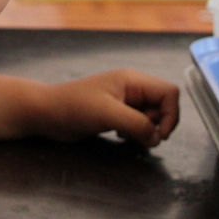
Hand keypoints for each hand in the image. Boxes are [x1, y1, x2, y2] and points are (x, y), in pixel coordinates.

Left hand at [35, 68, 179, 147]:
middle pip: (163, 105)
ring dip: (145, 130)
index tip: (158, 135)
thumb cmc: (74, 108)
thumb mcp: (107, 114)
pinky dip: (135, 133)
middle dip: (157, 124)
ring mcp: (124, 100)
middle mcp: (132, 87)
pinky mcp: (116, 113)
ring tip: (125, 135)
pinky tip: (119, 136)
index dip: (170, 115)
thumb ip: (137, 124)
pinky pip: (138, 123)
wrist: (47, 113)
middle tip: (138, 136)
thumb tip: (157, 138)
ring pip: (151, 116)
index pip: (169, 92)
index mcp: (133, 80)